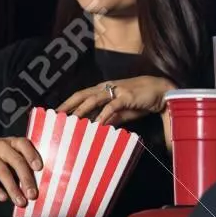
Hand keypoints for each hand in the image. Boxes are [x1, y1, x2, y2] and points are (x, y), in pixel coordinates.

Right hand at [0, 133, 42, 205]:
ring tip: (20, 202)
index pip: (24, 144)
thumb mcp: (3, 149)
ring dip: (13, 189)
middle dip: (26, 180)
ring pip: (4, 172)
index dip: (32, 155)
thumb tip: (31, 183)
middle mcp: (1, 146)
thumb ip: (16, 160)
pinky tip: (2, 198)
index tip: (39, 168)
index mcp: (10, 141)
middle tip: (33, 195)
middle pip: (17, 162)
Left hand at [57, 75, 176, 124]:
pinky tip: (96, 124)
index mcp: (103, 90)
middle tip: (55, 116)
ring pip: (93, 99)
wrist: (160, 90)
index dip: (68, 103)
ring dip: (80, 110)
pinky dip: (103, 115)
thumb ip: (109, 118)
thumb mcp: (122, 111)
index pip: (81, 96)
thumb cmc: (140, 100)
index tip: (56, 113)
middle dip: (67, 105)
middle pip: (82, 95)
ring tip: (70, 121)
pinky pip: (111, 106)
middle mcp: (106, 88)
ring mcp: (115, 91)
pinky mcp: (125, 97)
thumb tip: (97, 129)